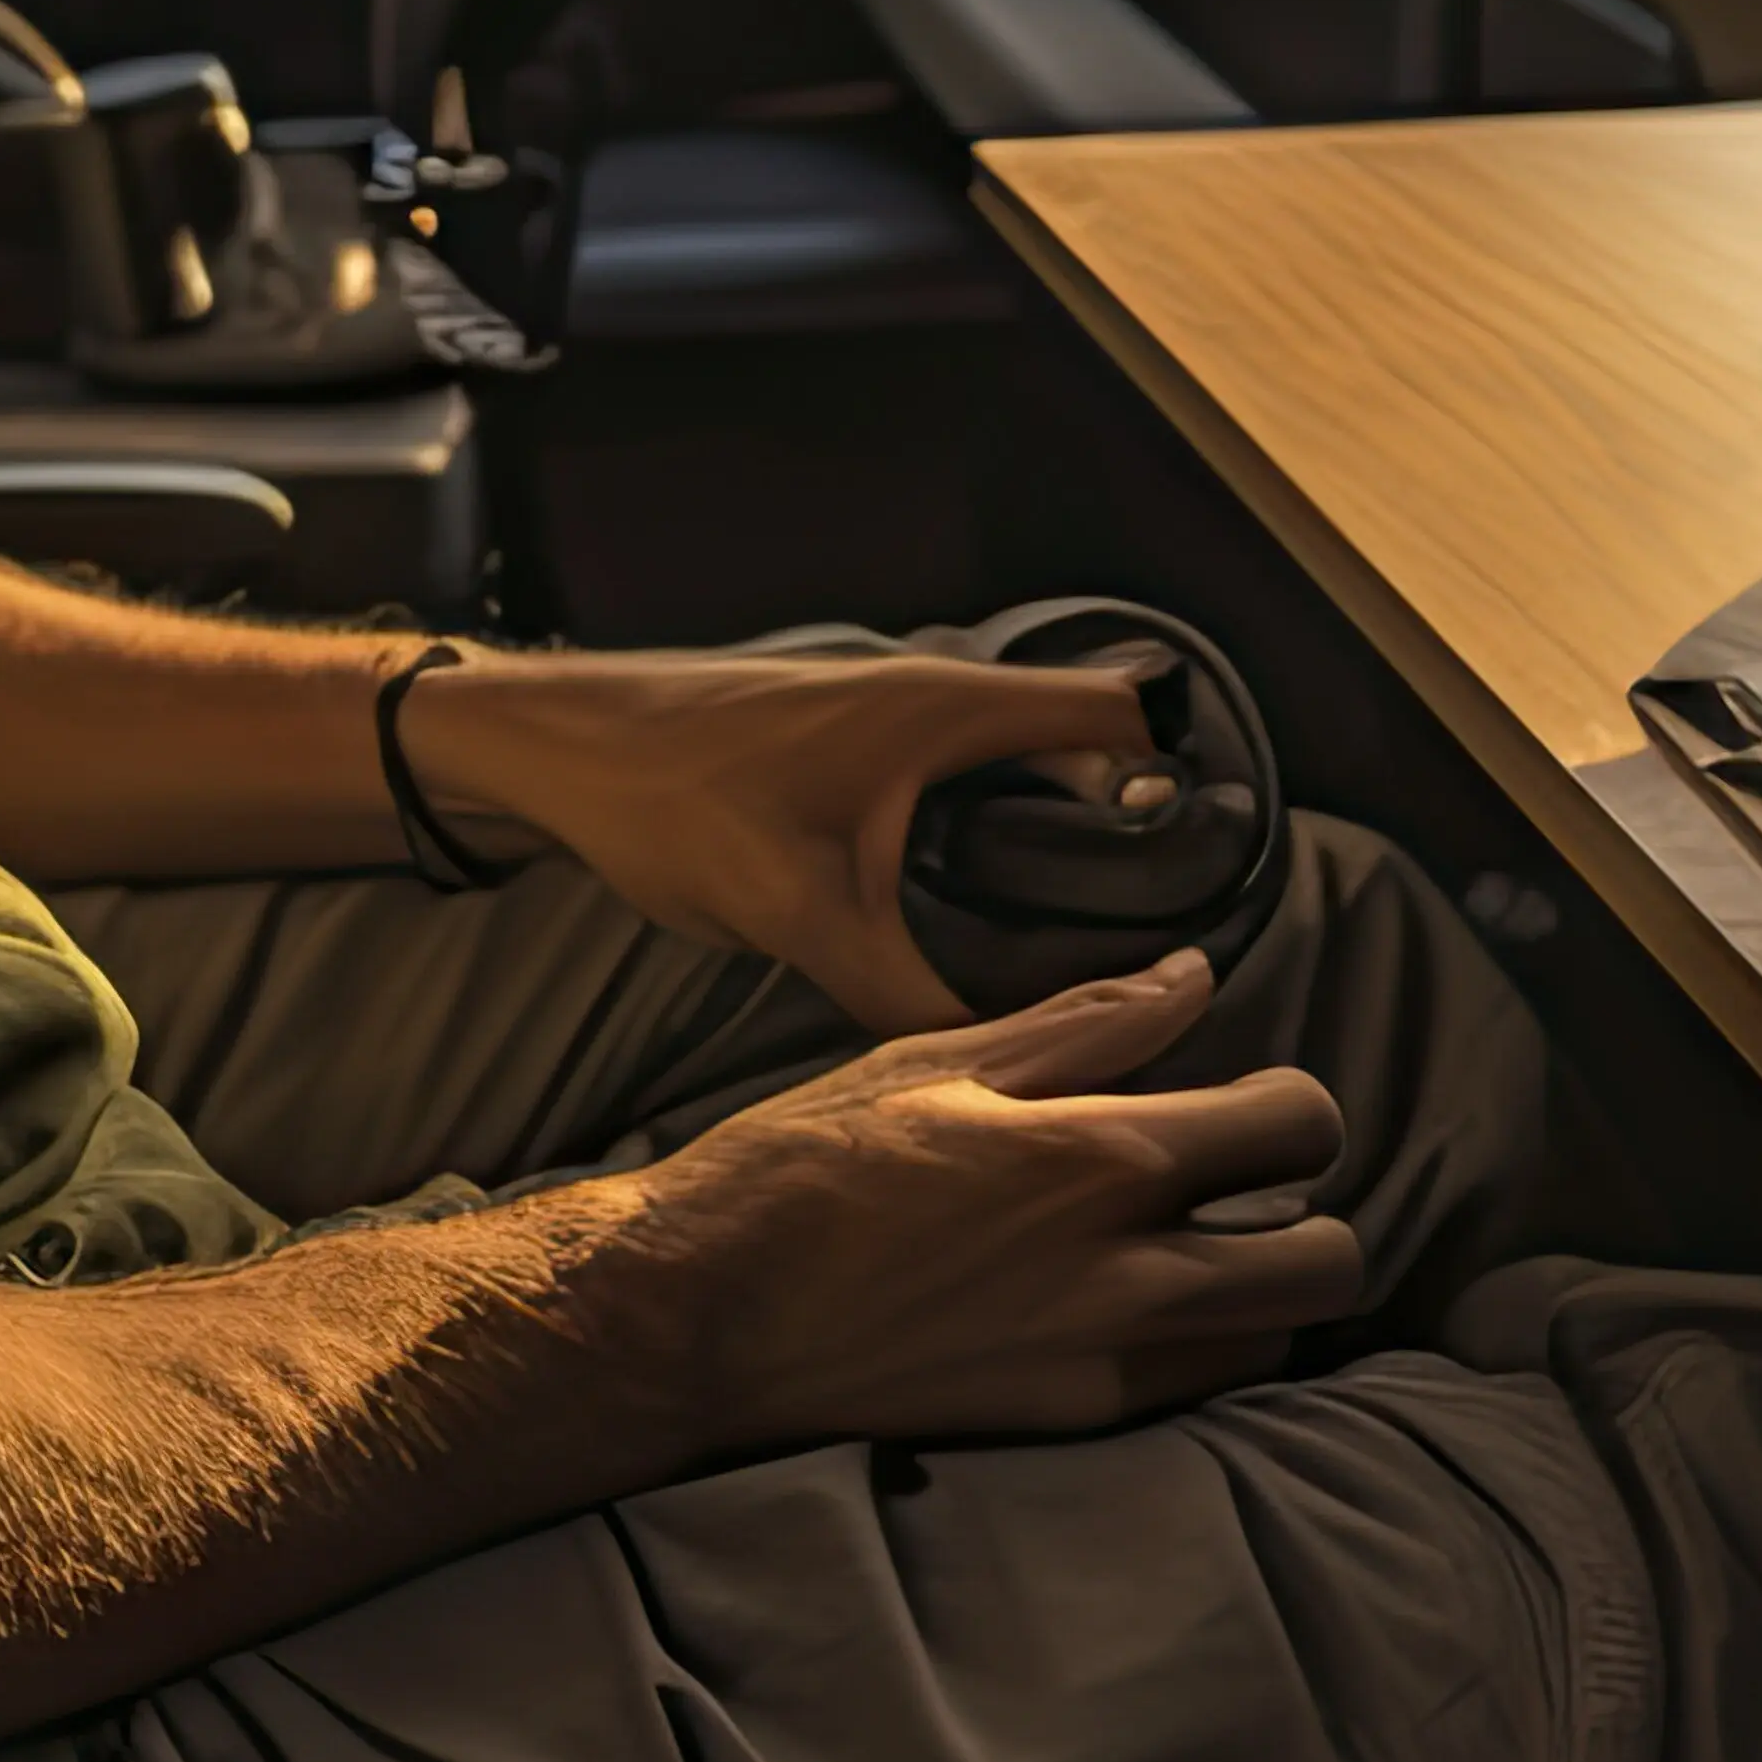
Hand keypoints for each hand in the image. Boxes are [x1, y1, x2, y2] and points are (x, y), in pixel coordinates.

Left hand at [401, 641, 1171, 1032]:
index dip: (1176, 788)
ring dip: (1054, 827)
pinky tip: (975, 914)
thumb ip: (905, 994)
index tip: (1205, 881)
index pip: (1118, 718)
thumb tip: (992, 1068)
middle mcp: (933, 694)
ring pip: (1014, 762)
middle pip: (1079, 744)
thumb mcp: (802, 916)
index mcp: (949, 707)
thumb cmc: (676, 802)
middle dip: (1124, 828)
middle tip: (1156, 935)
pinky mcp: (846, 744)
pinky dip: (989, 829)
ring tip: (1084, 939)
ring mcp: (887, 713)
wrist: (556, 749)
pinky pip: (957, 778)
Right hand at [600, 957, 1367, 1447]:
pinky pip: (1193, 1394)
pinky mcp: (1065, 1427)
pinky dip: (1193, 1353)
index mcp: (1100, 1157)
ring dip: (1259, 1295)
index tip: (1244, 1108)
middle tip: (1243, 1196)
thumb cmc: (803, 1169)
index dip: (1291, 1107)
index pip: (1300, 1124)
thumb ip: (1086, 1024)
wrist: (702, 1316)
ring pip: (1276, 1340)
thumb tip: (1196, 976)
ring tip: (1190, 1258)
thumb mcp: (935, 1064)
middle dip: (1310, 1217)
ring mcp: (1101, 1364)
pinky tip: (1126, 1314)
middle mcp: (1125, 1274)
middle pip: (1330, 1262)